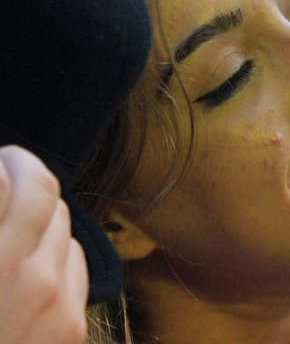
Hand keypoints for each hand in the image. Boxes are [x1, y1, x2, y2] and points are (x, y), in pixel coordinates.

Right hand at [0, 145, 88, 343]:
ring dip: (40, 210)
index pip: (5, 179)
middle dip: (20, 172)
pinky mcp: (70, 327)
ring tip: (13, 213)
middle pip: (42, 189)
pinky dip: (56, 248)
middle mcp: (20, 272)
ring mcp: (52, 299)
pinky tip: (32, 253)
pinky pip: (75, 261)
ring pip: (64, 222)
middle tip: (2, 170)